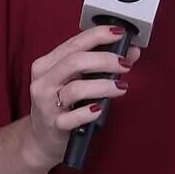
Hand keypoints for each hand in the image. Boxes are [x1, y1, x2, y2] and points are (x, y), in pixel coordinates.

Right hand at [23, 24, 140, 168]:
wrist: (42, 140)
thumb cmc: (63, 105)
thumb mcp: (77, 80)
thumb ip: (100, 64)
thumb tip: (131, 51)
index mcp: (47, 64)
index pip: (74, 43)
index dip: (98, 35)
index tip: (119, 33)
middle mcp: (43, 81)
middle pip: (75, 61)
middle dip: (105, 59)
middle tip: (125, 64)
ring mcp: (46, 104)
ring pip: (77, 89)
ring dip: (104, 85)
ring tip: (121, 87)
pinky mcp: (54, 125)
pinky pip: (74, 117)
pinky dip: (91, 112)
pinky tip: (101, 108)